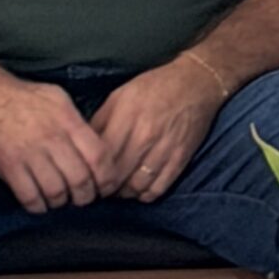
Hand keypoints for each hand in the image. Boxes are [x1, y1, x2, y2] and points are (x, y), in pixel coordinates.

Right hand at [0, 78, 110, 213]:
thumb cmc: (24, 97)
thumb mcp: (58, 99)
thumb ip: (77, 123)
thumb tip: (94, 147)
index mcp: (68, 121)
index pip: (99, 156)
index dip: (106, 178)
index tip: (105, 187)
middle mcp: (52, 138)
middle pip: (80, 179)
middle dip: (85, 196)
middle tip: (83, 198)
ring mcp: (29, 153)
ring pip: (56, 192)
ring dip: (61, 202)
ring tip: (60, 200)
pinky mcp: (9, 166)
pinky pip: (30, 197)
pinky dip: (38, 206)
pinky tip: (39, 202)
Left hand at [90, 60, 222, 204]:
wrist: (197, 83)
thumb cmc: (155, 86)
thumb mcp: (120, 94)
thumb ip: (100, 120)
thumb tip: (82, 146)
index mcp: (127, 116)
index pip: (103, 156)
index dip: (91, 172)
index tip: (87, 175)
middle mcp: (146, 135)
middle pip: (118, 175)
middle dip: (105, 186)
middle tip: (99, 187)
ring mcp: (165, 149)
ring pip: (137, 186)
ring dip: (124, 192)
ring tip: (118, 188)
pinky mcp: (180, 159)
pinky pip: (158, 188)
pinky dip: (145, 194)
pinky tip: (139, 189)